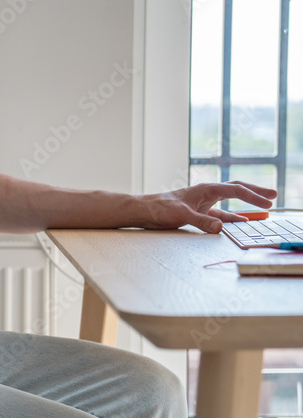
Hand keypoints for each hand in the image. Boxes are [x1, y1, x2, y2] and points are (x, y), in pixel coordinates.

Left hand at [139, 181, 276, 233]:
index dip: (254, 196)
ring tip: (264, 209)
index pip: (236, 190)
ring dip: (246, 206)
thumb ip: (202, 222)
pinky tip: (240, 223)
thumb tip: (221, 228)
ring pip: (230, 203)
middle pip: (237, 190)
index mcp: (206, 189)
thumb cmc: (159, 209)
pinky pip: (220, 214)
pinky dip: (232, 218)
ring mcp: (203, 203)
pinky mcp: (198, 212)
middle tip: (273, 196)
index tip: (268, 202)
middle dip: (255, 193)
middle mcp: (207, 194)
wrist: (144, 211)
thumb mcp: (181, 215)